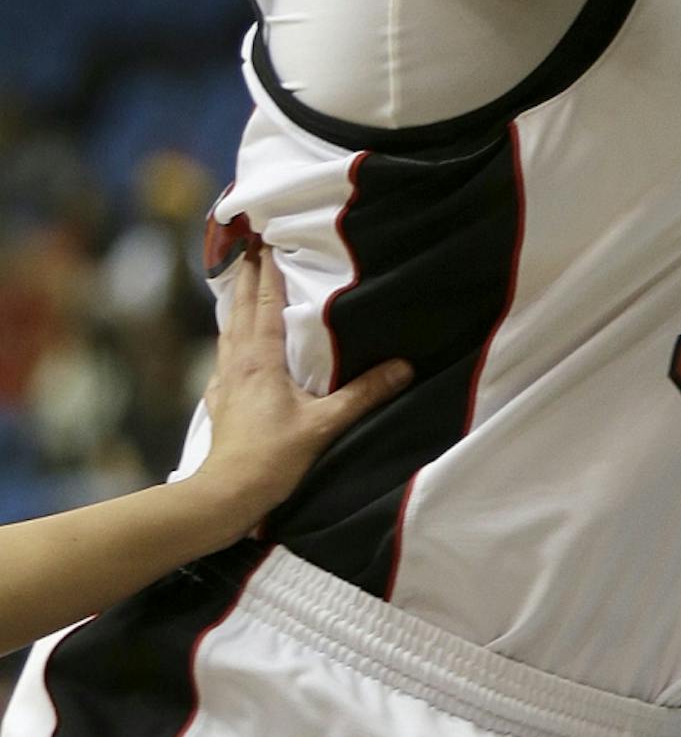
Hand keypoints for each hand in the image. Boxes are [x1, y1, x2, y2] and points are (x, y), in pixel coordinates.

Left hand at [193, 246, 410, 534]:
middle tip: (250, 247)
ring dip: (236, 304)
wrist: (225, 496)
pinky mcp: (220, 402)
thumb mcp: (324, 425)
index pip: (264, 303)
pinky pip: (224, 357)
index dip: (266, 271)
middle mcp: (237, 363)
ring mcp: (224, 383)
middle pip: (240, 309)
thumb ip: (363, 394)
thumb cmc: (272, 457)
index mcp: (260, 359)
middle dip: (246, 277)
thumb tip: (403, 367)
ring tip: (242, 285)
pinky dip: (231, 337)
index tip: (265, 240)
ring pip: (228, 331)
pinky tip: (233, 346)